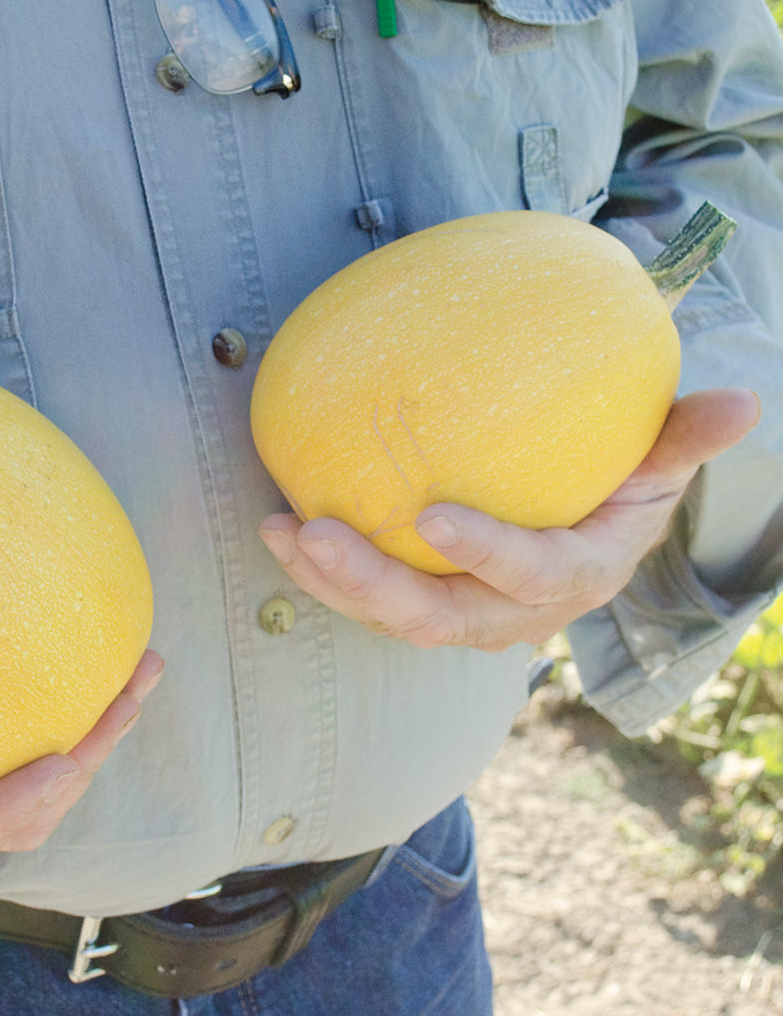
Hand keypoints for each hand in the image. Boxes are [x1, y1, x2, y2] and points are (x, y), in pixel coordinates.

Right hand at [0, 585, 163, 855]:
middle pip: (16, 814)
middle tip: (124, 700)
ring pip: (40, 777)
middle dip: (79, 770)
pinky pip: (31, 726)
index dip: (7, 807)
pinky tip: (108, 640)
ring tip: (144, 666)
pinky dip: (77, 696)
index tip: (62, 763)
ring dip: (98, 731)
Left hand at [259, 388, 759, 652]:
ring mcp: (460, 616)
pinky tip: (278, 522)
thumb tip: (745, 399)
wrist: (577, 542)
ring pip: (389, 616)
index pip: (532, 576)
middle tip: (316, 535)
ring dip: (329, 580)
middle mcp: (510, 614)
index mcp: (573, 578)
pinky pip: (367, 595)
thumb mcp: (653, 468)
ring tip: (278, 529)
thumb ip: (681, 439)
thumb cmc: (614, 492)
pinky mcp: (421, 603)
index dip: (486, 553)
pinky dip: (321, 567)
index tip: (432, 517)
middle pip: (439, 617)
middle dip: (374, 586)